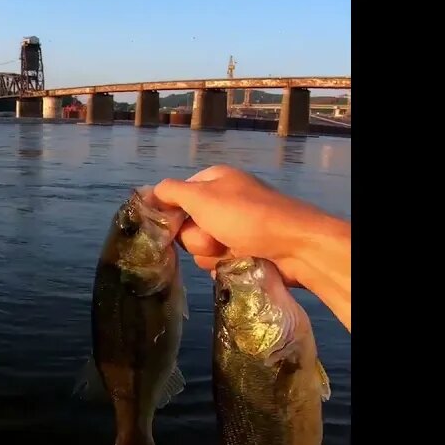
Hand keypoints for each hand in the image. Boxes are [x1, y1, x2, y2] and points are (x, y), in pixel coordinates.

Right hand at [150, 165, 350, 330]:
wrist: (295, 247)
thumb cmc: (246, 216)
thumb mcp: (202, 197)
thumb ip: (170, 192)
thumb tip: (148, 192)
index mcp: (214, 181)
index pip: (175, 196)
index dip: (171, 213)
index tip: (169, 226)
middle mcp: (223, 201)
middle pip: (186, 226)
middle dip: (196, 238)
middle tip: (215, 237)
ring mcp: (235, 227)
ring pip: (201, 248)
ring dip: (212, 253)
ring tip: (233, 249)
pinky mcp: (245, 250)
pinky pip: (218, 260)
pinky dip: (225, 263)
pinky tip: (240, 261)